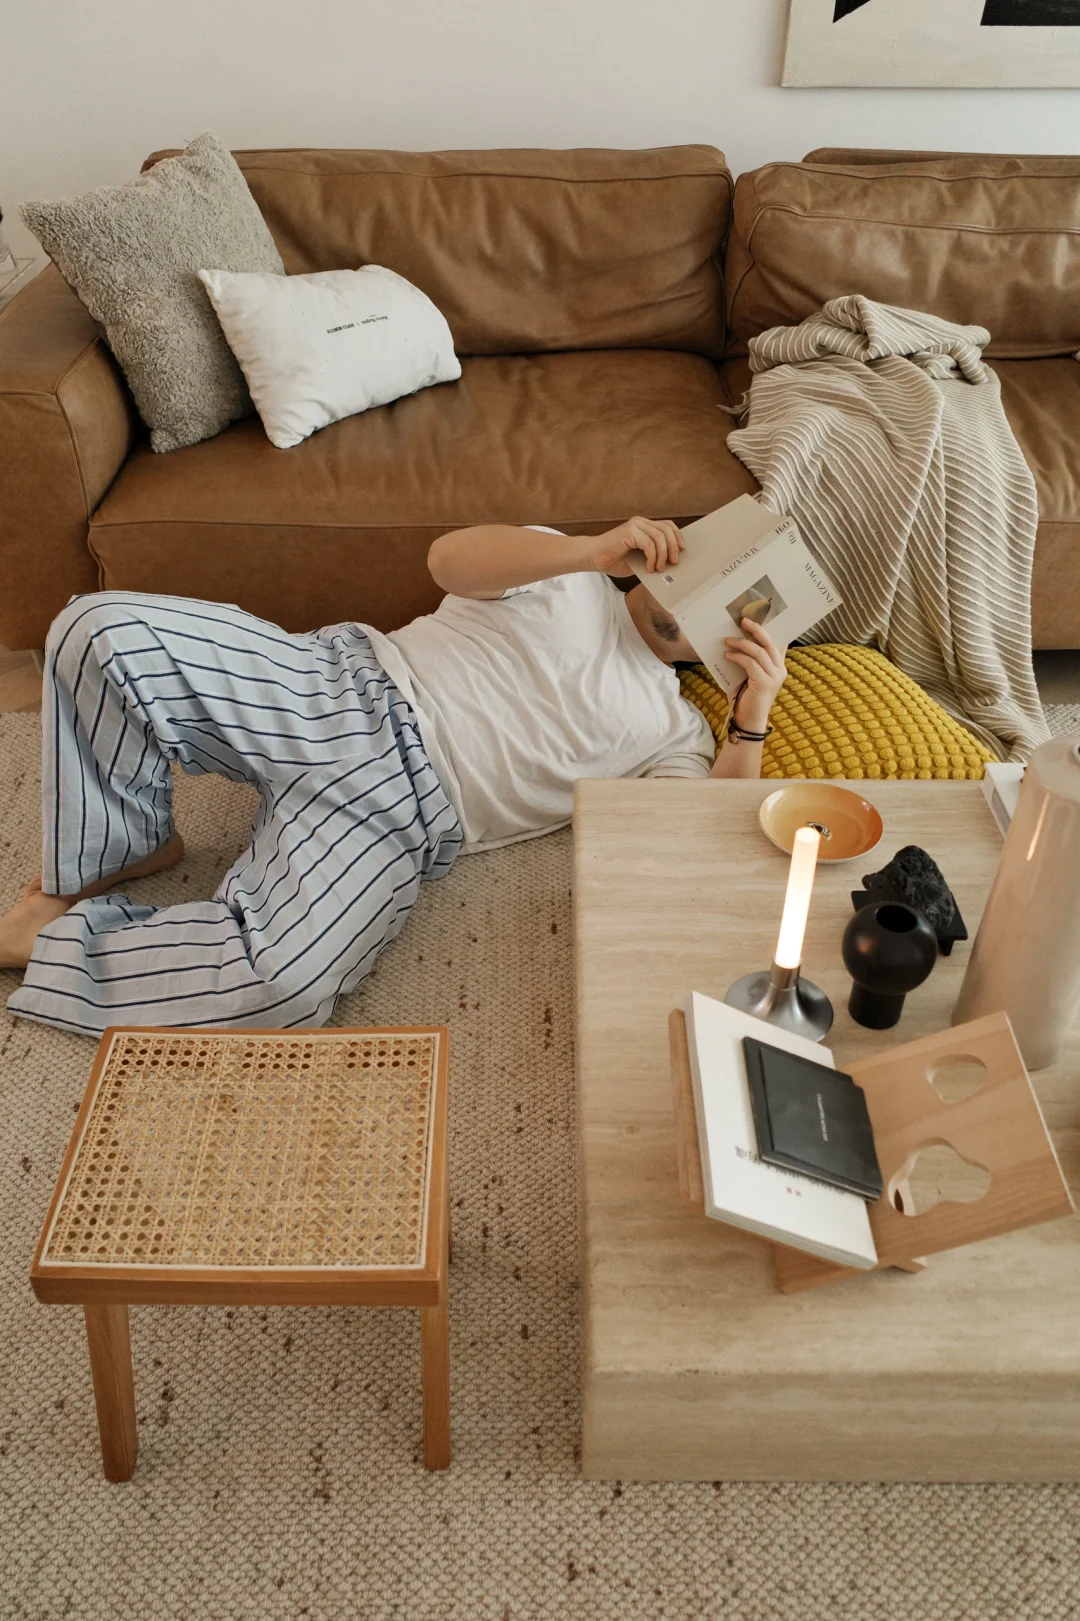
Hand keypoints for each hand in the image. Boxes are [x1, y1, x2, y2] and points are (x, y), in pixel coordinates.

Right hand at [587, 516, 683, 577]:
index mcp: (643, 526)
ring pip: (660, 537)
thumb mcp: (639, 559)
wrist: (593, 558)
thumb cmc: (613, 560)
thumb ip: (652, 557)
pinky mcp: (629, 531)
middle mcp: (640, 522)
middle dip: (673, 547)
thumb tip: (670, 564)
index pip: (667, 526)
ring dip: (663, 555)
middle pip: (667, 530)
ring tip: (659, 568)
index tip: (682, 550)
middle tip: (674, 563)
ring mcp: (635, 525)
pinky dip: (653, 557)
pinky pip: (649, 544)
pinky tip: (649, 567)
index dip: (677, 537)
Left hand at [725, 618, 786, 732]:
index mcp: (778, 666)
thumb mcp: (747, 674)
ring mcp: (775, 677)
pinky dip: (738, 657)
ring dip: (741, 643)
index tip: (756, 616)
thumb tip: (735, 638)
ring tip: (727, 640)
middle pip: (769, 642)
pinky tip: (727, 655)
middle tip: (742, 620)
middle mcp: (780, 670)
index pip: (777, 641)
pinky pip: (750, 664)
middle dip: (755, 629)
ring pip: (759, 652)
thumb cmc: (745, 696)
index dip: (768, 628)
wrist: (747, 721)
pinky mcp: (765, 683)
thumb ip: (748, 659)